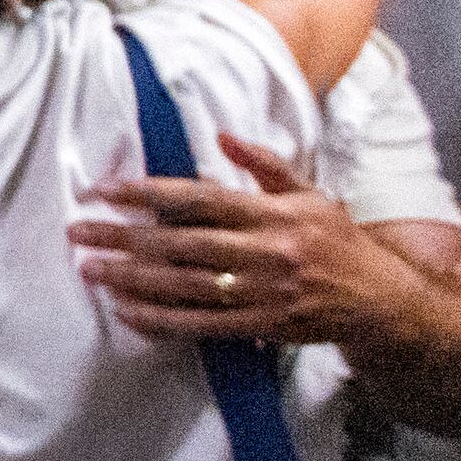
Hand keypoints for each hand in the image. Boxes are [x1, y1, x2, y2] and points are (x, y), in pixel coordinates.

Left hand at [74, 132, 416, 345]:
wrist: (382, 301)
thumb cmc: (338, 241)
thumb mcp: (309, 194)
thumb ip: (264, 164)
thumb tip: (221, 135)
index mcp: (274, 213)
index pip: (200, 198)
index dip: (148, 192)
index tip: (104, 190)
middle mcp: (267, 251)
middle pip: (182, 242)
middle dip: (125, 236)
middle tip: (79, 232)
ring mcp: (264, 292)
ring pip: (186, 285)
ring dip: (133, 278)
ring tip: (91, 270)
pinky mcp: (263, 326)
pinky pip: (202, 325)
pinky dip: (162, 319)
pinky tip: (127, 311)